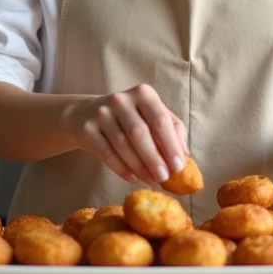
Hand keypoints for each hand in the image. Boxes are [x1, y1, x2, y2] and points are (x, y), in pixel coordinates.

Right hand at [66, 84, 187, 185]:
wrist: (88, 114)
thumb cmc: (131, 117)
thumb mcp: (153, 116)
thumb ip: (172, 131)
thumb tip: (185, 155)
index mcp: (143, 93)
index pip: (160, 120)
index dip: (171, 145)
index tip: (179, 167)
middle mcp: (121, 99)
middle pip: (140, 133)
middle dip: (154, 159)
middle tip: (164, 178)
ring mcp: (101, 113)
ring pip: (123, 145)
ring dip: (140, 167)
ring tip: (151, 180)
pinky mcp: (87, 129)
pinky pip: (106, 153)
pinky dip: (122, 169)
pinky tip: (133, 178)